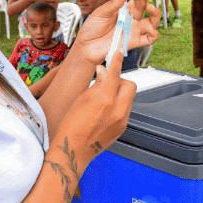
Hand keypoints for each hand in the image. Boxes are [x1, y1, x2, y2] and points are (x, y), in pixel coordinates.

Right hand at [57, 51, 136, 169]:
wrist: (73, 150)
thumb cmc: (72, 125)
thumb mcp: (82, 99)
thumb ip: (97, 84)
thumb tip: (104, 71)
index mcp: (105, 99)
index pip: (116, 73)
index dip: (117, 61)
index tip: (119, 53)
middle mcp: (117, 110)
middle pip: (130, 85)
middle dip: (121, 81)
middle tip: (109, 83)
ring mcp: (122, 120)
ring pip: (129, 98)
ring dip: (120, 94)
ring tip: (104, 100)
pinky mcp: (123, 128)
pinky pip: (126, 110)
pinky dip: (119, 106)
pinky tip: (105, 111)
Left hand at [72, 0, 159, 65]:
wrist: (86, 45)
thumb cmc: (93, 28)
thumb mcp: (101, 12)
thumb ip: (114, 3)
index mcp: (124, 9)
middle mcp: (131, 19)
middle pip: (144, 6)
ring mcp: (133, 30)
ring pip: (152, 22)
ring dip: (155, 14)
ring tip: (150, 7)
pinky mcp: (133, 41)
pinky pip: (149, 39)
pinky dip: (154, 34)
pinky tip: (150, 29)